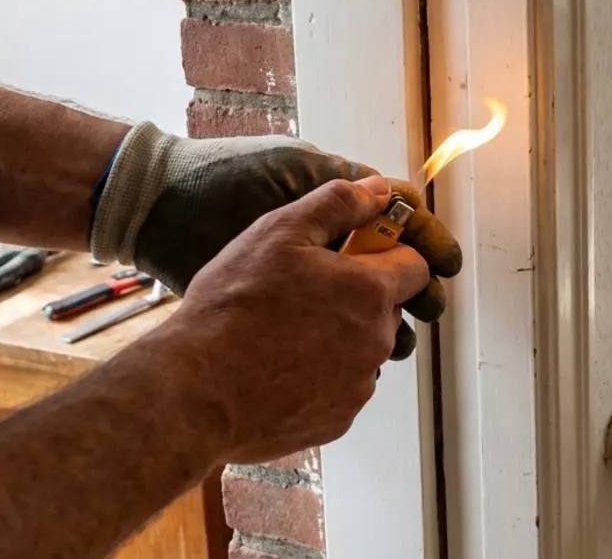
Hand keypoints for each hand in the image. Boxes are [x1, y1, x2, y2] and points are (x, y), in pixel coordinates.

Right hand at [151, 177, 429, 462]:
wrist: (196, 393)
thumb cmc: (233, 309)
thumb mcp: (278, 233)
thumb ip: (336, 204)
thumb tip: (379, 190)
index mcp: (370, 291)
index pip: (415, 266)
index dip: (387, 253)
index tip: (355, 253)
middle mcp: (376, 341)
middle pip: (388, 308)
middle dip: (358, 296)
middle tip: (304, 292)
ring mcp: (358, 385)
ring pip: (363, 349)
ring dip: (339, 337)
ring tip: (284, 333)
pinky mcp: (337, 420)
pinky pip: (341, 388)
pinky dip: (321, 377)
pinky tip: (278, 367)